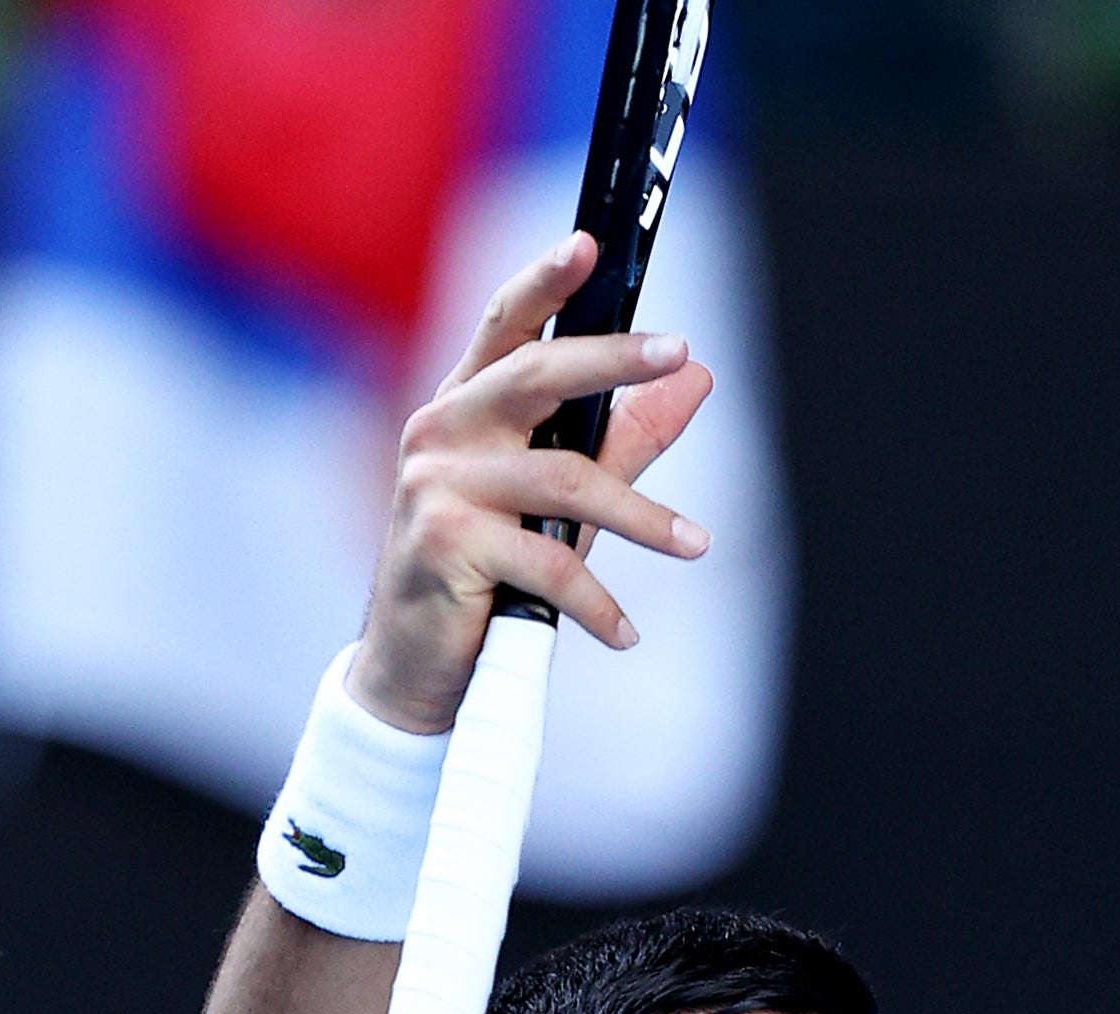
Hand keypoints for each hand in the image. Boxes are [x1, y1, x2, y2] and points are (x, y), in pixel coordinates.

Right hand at [349, 233, 716, 732]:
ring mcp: (436, 485)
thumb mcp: (567, 503)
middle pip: (535, 375)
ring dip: (642, 519)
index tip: (590, 242)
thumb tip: (699, 378)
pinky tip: (625, 634)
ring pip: (563, 480)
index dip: (545, 281)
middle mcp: (441, 431)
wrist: (419, 665)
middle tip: (680, 350)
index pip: (505, 326)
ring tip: (696, 545)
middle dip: (612, 358)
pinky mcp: (444, 544)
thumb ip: (627, 438)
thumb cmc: (493, 573)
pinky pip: (547, 564)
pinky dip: (598, 604)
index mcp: (467, 408)